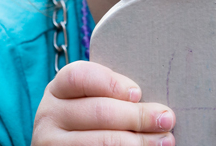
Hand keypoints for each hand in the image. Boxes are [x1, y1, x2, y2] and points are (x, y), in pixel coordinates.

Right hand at [32, 60, 174, 145]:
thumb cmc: (89, 120)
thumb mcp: (90, 101)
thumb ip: (112, 95)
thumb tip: (155, 103)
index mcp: (57, 90)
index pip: (80, 77)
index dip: (111, 83)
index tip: (138, 93)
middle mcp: (49, 115)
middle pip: (98, 111)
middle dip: (138, 116)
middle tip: (166, 119)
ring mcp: (52, 144)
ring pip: (102, 141)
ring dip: (139, 142)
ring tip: (165, 140)